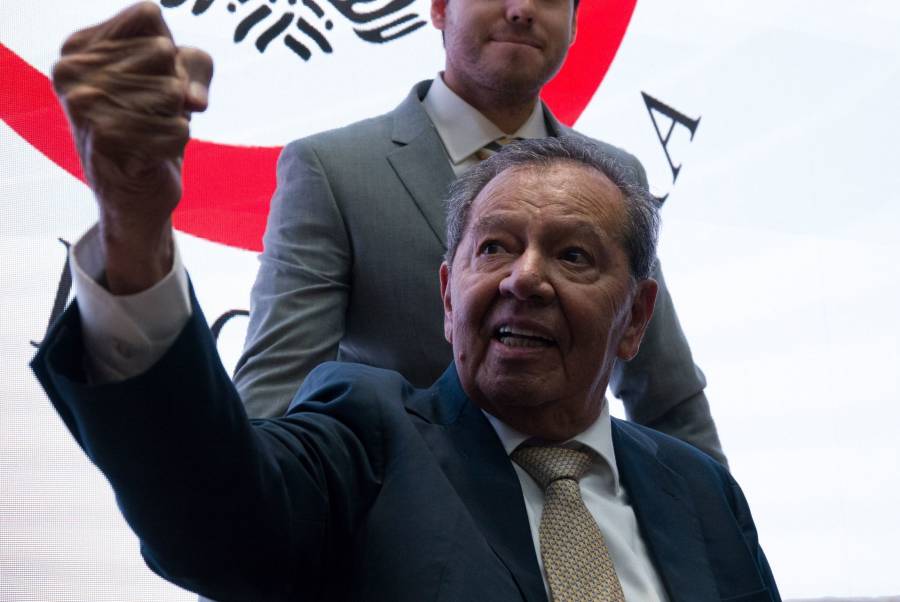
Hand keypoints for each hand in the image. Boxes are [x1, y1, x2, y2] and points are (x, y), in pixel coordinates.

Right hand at [52, 2, 212, 293]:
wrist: (136, 192)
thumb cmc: (156, 124)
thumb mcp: (180, 79)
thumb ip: (196, 64)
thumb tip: (192, 100)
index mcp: (78, 46)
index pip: (149, 16)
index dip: (168, 50)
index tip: (148, 79)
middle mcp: (70, 70)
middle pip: (163, 51)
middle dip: (172, 86)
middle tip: (149, 113)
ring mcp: (83, 104)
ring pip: (172, 90)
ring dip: (174, 116)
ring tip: (148, 132)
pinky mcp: (107, 139)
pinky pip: (178, 128)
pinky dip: (176, 142)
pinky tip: (151, 155)